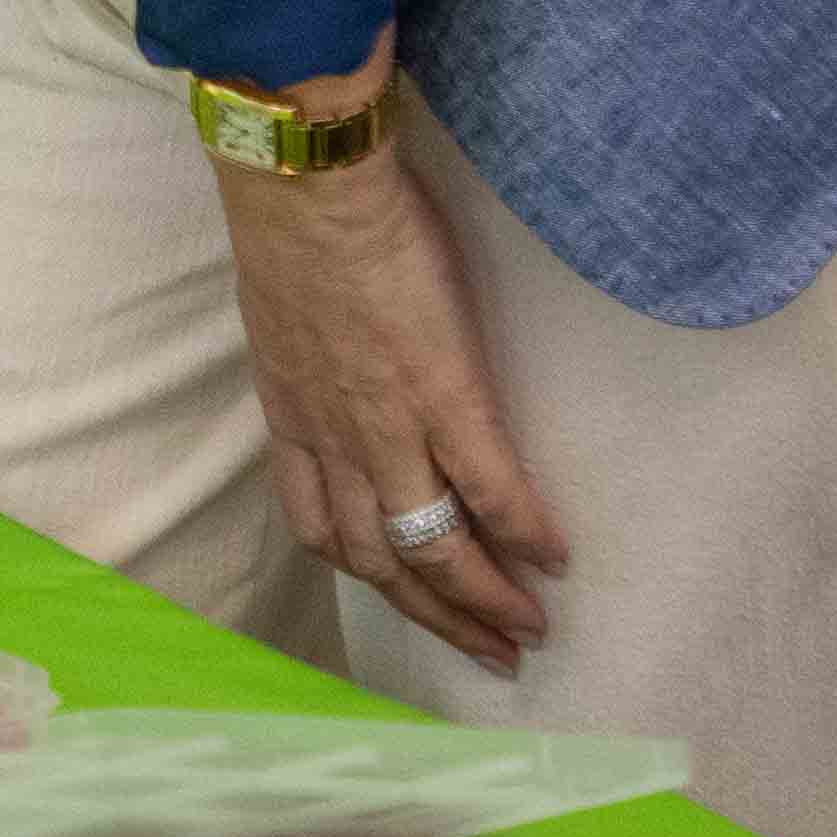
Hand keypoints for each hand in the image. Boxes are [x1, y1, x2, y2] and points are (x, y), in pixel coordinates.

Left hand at [213, 83, 565, 674]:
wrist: (306, 185)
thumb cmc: (290, 229)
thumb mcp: (280, 319)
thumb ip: (307, 364)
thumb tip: (333, 375)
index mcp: (293, 417)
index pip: (323, 529)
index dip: (371, 575)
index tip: (411, 596)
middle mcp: (336, 439)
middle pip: (382, 560)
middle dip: (438, 615)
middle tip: (491, 651)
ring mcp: (389, 423)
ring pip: (432, 544)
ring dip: (482, 598)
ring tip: (527, 628)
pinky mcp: (445, 393)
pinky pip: (489, 486)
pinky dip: (523, 530)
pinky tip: (556, 557)